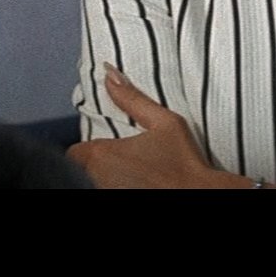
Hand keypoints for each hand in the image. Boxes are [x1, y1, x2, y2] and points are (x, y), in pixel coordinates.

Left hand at [69, 65, 253, 188]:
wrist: (200, 195)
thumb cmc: (185, 163)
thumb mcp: (165, 122)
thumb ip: (132, 99)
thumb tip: (110, 74)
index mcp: (103, 155)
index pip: (75, 153)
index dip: (89, 150)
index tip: (110, 149)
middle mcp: (99, 178)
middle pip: (82, 169)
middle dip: (98, 164)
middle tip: (126, 161)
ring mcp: (106, 192)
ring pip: (92, 182)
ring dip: (106, 177)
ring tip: (133, 175)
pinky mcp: (119, 202)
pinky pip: (105, 190)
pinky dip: (116, 187)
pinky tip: (136, 185)